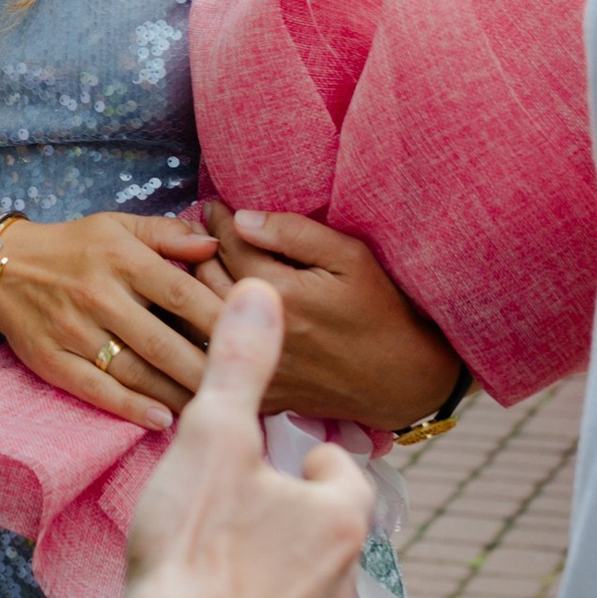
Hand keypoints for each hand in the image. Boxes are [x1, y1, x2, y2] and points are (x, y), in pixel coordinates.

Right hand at [0, 212, 228, 428]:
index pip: (181, 292)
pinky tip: (162, 419)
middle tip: (246, 388)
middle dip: (206, 367)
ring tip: (213, 407)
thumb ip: (168, 234)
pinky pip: (95, 389)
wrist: (2, 267)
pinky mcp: (52, 360)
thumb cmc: (75, 247)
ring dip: (175, 393)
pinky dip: (130, 407)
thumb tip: (214, 245)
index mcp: (121, 257)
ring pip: (133, 370)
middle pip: (162, 340)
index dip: (220, 318)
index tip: (254, 340)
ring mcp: (73, 330)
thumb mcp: (118, 226)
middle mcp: (98, 294)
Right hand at [124, 283, 373, 597]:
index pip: (338, 470)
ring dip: (265, 576)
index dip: (297, 457)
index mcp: (338, 520)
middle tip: (223, 511)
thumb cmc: (192, 549)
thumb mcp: (211, 438)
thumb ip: (239, 365)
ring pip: (300, 592)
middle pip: (318, 532)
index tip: (259, 459)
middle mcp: (343, 587)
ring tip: (207, 567)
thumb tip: (261, 293)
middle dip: (280, 519)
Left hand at [205, 204, 461, 434]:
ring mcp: (258, 366)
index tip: (215, 206)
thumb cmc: (382, 309)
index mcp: (282, 293)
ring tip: (199, 265)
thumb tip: (241, 218)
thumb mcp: (351, 257)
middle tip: (199, 231)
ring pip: (198, 318)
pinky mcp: (260, 391)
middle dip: (197, 249)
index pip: (229, 244)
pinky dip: (204, 331)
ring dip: (193, 288)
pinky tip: (209, 312)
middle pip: (204, 279)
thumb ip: (294, 232)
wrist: (403, 379)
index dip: (218, 219)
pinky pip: (213, 359)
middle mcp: (262, 331)